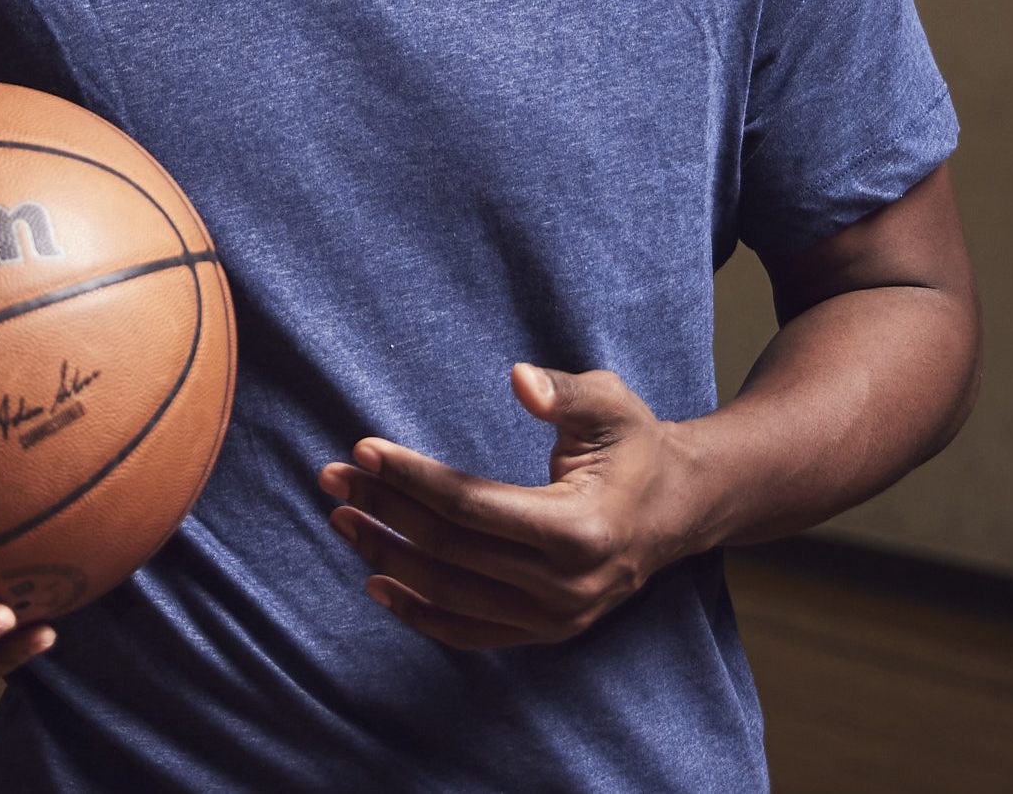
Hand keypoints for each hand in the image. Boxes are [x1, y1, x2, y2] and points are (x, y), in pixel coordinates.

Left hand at [316, 363, 697, 649]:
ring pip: (450, 595)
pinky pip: (469, 632)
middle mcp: (566, 587)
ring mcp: (555, 619)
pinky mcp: (545, 632)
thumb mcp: (611, 404)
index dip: (411, 479)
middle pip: (450, 551)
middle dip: (384, 511)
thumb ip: (564, 392)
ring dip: (387, 557)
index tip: (363, 450)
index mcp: (580, 530)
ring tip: (342, 519)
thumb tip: (519, 380)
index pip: (471, 506)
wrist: (679, 508)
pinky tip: (377, 582)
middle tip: (333, 478)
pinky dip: (418, 612)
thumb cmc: (635, 446)